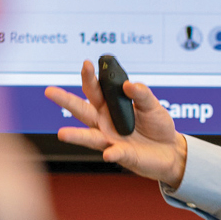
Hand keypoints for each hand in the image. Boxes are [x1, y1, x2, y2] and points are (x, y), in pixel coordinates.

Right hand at [45, 61, 188, 187]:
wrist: (170, 151)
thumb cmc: (157, 126)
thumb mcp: (153, 105)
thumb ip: (141, 94)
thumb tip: (128, 84)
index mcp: (110, 107)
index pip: (95, 90)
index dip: (89, 77)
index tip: (86, 64)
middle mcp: (104, 123)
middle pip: (81, 110)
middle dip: (66, 100)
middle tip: (50, 91)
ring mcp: (110, 140)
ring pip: (89, 136)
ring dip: (76, 135)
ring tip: (62, 133)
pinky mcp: (122, 155)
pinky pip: (115, 153)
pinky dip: (113, 153)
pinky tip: (109, 153)